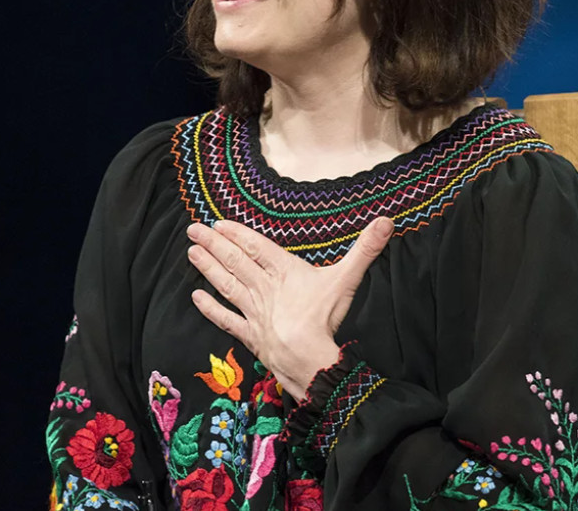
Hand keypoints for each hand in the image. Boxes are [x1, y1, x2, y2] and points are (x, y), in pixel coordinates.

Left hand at [186, 216, 394, 400]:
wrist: (307, 356)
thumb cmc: (325, 317)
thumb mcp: (347, 278)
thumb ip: (365, 249)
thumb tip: (387, 221)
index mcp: (284, 271)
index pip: (256, 247)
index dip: (237, 234)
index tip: (217, 223)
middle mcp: (264, 288)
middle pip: (235, 262)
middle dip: (213, 245)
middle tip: (192, 230)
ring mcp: (254, 312)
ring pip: (226, 285)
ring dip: (208, 268)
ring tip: (190, 253)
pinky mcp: (250, 335)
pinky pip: (226, 319)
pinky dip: (211, 308)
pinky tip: (196, 297)